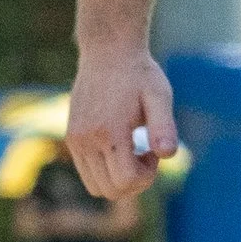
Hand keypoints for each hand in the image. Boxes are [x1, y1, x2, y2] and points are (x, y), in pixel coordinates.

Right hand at [67, 40, 175, 201]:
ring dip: (119, 178)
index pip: (126, 181)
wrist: (107, 51)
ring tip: (132, 150)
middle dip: (135, 180)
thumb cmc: (139, 73)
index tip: (153, 151)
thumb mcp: (159, 95)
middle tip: (146, 152)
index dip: (147, 176)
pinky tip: (121, 146)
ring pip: (96, 187)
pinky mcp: (72, 138)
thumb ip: (164, 126)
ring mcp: (76, 141)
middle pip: (111, 190)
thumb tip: (168, 155)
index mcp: (109, 132)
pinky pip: (88, 174)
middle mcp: (86, 140)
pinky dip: (106, 171)